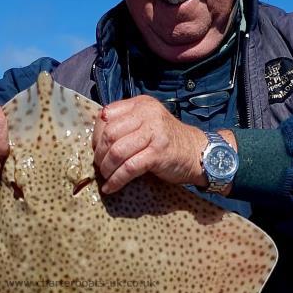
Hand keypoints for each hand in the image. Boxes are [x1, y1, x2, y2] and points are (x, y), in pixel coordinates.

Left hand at [92, 95, 209, 193]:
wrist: (196, 152)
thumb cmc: (167, 140)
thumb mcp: (147, 123)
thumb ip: (126, 124)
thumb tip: (97, 143)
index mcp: (140, 104)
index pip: (106, 115)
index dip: (96, 135)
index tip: (97, 149)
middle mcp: (147, 114)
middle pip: (109, 134)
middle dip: (100, 154)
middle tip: (100, 166)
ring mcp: (154, 133)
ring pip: (117, 151)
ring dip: (107, 169)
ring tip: (106, 177)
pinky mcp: (158, 153)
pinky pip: (129, 168)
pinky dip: (116, 180)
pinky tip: (111, 187)